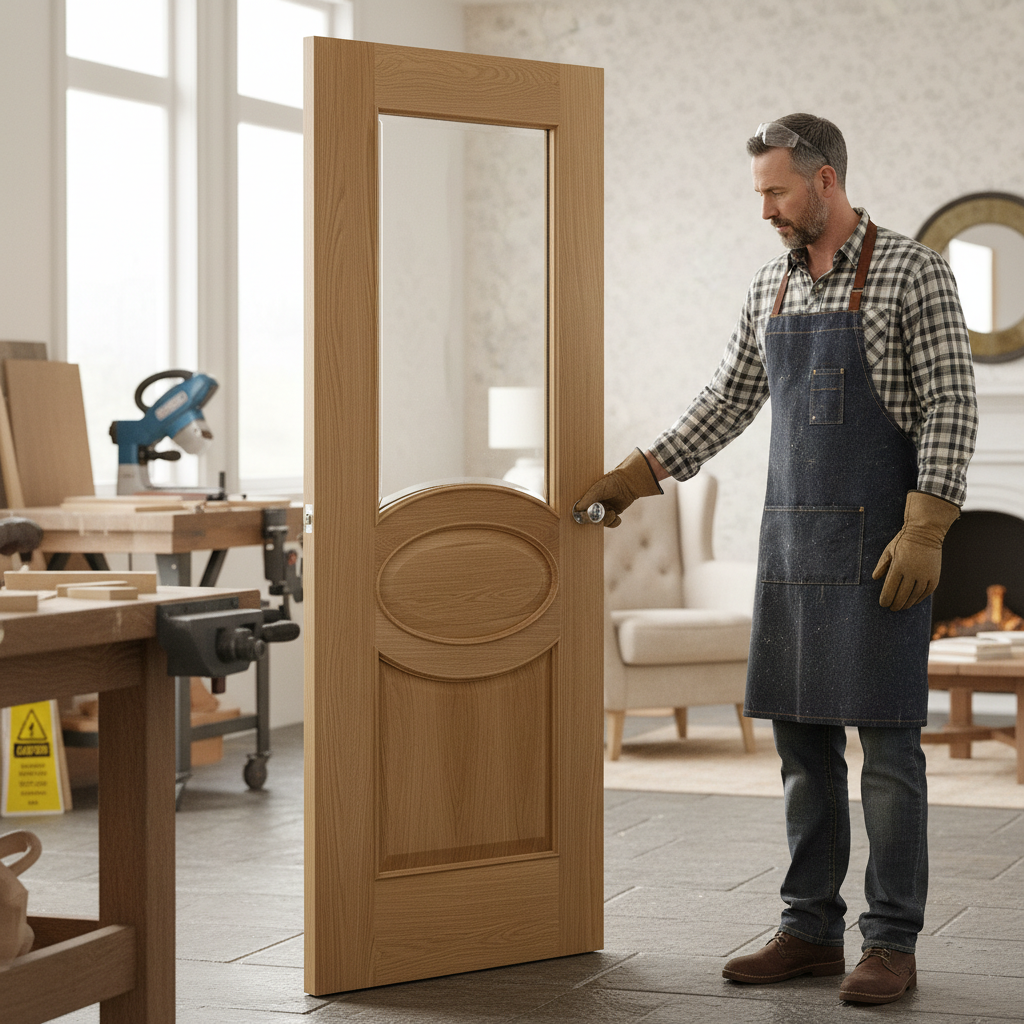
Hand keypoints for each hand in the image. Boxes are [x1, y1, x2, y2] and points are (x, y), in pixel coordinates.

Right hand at [575, 449, 662, 527]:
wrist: (628, 482)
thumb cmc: (610, 483)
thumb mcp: (597, 490)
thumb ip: (587, 500)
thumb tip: (577, 510)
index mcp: (587, 499)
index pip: (581, 512)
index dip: (585, 516)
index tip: (590, 515)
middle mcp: (594, 505)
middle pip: (591, 520)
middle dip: (598, 519)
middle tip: (604, 515)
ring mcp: (603, 510)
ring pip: (602, 523)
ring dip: (607, 520)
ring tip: (613, 513)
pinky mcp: (613, 513)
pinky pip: (611, 524)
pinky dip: (614, 522)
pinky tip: (617, 516)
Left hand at [872, 490, 959, 609]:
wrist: (926, 532)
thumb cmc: (903, 541)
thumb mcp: (888, 551)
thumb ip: (882, 565)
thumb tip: (875, 578)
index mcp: (898, 567)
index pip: (890, 589)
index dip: (886, 599)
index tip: (883, 604)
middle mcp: (912, 573)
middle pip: (902, 596)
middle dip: (895, 604)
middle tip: (891, 608)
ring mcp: (925, 575)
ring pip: (914, 596)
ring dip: (907, 604)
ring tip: (901, 607)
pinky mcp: (934, 577)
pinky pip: (926, 592)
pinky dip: (919, 599)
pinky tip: (913, 601)